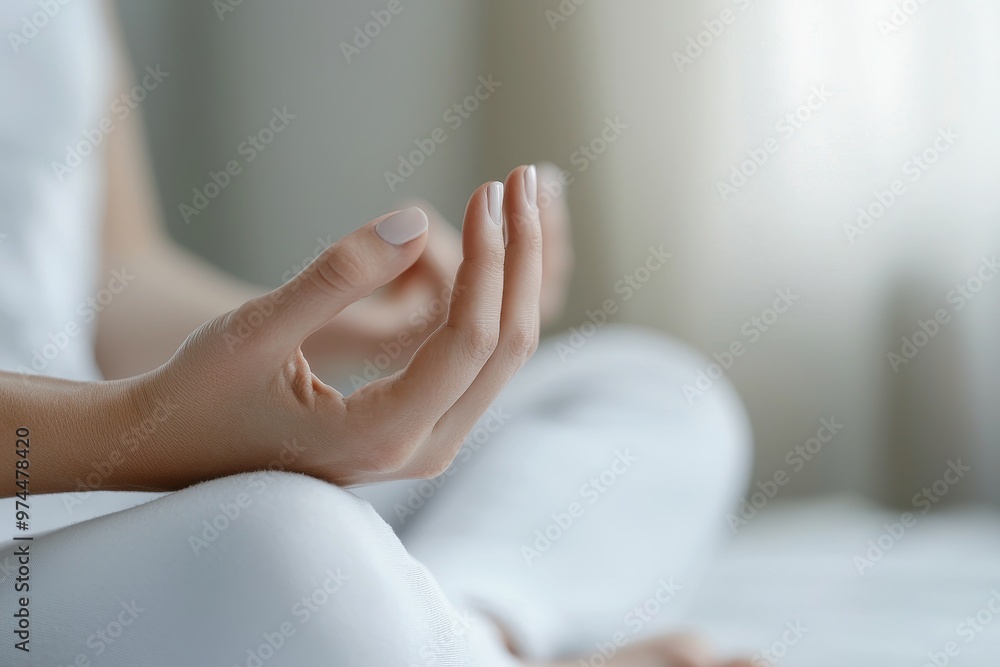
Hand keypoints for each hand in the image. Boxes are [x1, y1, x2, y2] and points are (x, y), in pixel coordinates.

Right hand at [126, 166, 541, 488]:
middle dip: (522, 259)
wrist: (177, 450)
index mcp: (382, 434)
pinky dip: (493, 302)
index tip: (488, 188)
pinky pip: (479, 363)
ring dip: (515, 278)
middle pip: (506, 348)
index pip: (470, 339)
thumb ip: (336, 277)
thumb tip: (419, 223)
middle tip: (521, 179)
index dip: (490, 258)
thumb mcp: (257, 329)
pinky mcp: (420, 430)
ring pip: (501, 357)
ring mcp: (426, 447)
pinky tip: (494, 250)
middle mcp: (419, 452)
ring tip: (516, 202)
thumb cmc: (201, 392)